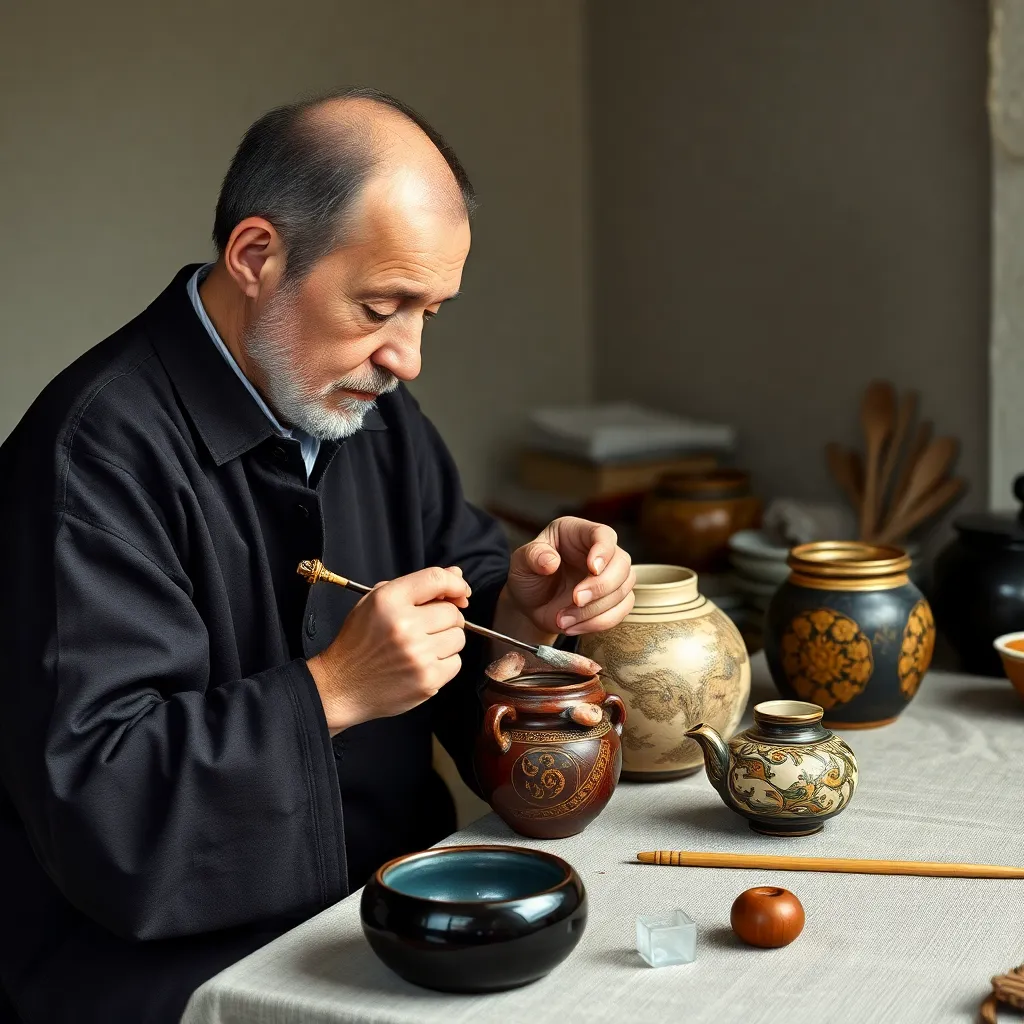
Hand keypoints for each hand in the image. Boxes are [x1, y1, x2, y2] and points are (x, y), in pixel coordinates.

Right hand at [307, 566, 470, 734]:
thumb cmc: (359, 643)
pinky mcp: (427, 679)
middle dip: (446, 618)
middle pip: (452, 612)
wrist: (341, 686)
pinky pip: (456, 663)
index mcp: (388, 600)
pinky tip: (423, 664)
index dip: (455, 583)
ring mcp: (417, 654)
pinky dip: (444, 663)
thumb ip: (416, 586)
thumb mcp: (375, 602)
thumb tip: (456, 574)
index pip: (436, 579)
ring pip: (458, 637)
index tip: (460, 593)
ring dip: (446, 641)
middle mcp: (404, 625)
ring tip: (423, 646)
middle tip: (429, 627)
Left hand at [503, 517, 634, 636]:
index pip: (602, 534)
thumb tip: (550, 561)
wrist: (531, 606)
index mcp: (577, 533)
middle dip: (601, 586)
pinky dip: (599, 623)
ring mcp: (609, 576)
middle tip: (576, 600)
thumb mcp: (521, 563)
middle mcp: (599, 552)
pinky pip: (621, 612)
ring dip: (595, 609)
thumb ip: (533, 557)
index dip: (603, 550)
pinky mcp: (613, 600)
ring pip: (623, 590)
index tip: (592, 568)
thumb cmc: (529, 576)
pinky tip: (573, 626)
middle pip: (621, 563)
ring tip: (564, 619)